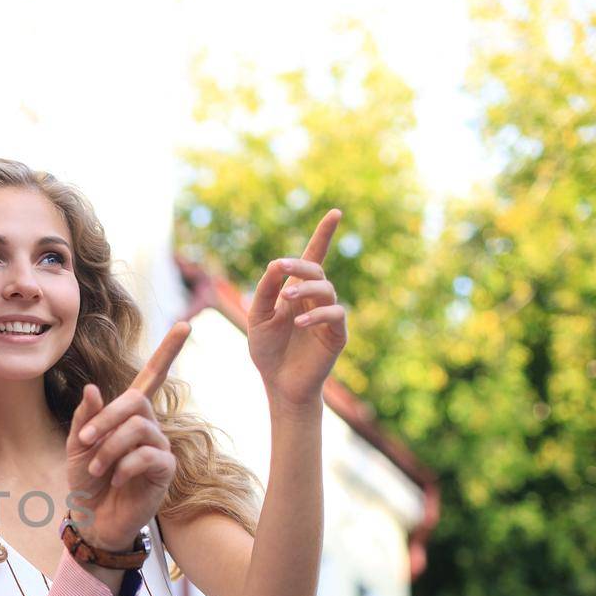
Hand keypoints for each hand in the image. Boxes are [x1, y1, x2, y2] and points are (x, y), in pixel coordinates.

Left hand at [68, 322, 190, 551]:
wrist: (91, 520)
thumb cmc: (86, 482)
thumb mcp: (77, 446)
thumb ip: (85, 418)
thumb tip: (93, 389)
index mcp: (128, 415)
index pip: (152, 377)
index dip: (168, 351)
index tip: (186, 324)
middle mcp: (149, 426)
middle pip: (137, 400)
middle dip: (106, 419)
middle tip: (84, 443)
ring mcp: (159, 448)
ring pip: (139, 427)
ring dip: (110, 447)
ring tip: (97, 469)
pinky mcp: (164, 471)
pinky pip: (147, 455)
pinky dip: (124, 466)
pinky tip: (116, 480)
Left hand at [247, 209, 347, 407]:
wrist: (279, 383)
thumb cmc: (267, 350)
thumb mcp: (258, 317)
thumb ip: (265, 291)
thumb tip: (276, 264)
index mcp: (296, 291)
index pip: (312, 258)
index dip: (324, 235)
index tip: (336, 212)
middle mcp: (315, 299)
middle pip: (317, 270)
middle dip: (301, 264)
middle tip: (281, 266)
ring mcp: (328, 315)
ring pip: (326, 288)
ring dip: (305, 288)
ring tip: (285, 297)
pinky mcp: (337, 334)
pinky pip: (334, 314)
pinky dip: (316, 314)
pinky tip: (298, 322)